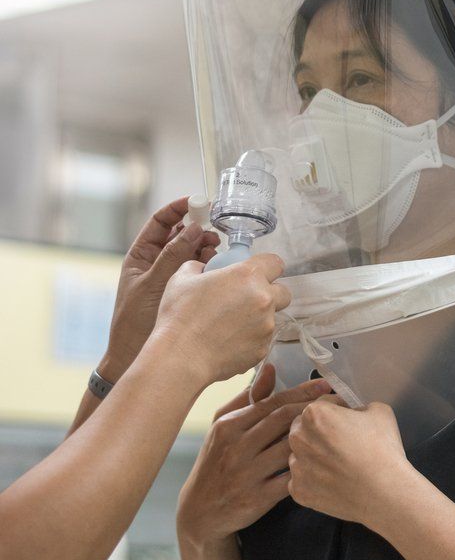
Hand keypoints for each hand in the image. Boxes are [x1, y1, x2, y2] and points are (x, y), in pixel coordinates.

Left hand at [100, 198, 219, 381]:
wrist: (133, 358)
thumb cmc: (133, 323)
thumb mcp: (152, 284)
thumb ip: (173, 255)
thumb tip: (193, 229)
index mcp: (141, 255)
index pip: (160, 222)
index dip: (177, 208)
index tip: (197, 201)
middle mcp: (156, 262)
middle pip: (179, 234)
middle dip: (197, 229)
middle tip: (213, 232)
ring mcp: (170, 276)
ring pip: (192, 251)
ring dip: (205, 247)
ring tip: (215, 252)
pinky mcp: (184, 290)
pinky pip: (199, 270)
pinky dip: (208, 265)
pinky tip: (216, 268)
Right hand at [152, 253, 291, 385]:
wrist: (179, 356)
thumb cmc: (179, 315)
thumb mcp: (183, 278)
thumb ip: (200, 268)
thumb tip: (204, 270)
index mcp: (248, 276)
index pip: (275, 263)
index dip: (267, 266)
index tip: (257, 272)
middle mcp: (264, 299)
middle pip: (283, 292)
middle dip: (270, 294)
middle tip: (247, 299)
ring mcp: (266, 327)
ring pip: (272, 318)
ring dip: (258, 318)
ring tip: (231, 325)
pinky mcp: (261, 350)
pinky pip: (261, 340)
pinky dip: (250, 339)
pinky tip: (228, 342)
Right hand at [177, 365, 331, 552]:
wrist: (200, 511)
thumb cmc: (216, 461)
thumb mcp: (223, 426)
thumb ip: (248, 398)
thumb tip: (269, 367)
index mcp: (230, 425)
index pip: (272, 402)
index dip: (302, 392)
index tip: (325, 385)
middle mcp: (237, 447)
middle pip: (283, 420)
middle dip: (313, 410)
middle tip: (338, 404)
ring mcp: (246, 474)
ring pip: (288, 449)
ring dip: (313, 439)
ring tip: (335, 431)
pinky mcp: (256, 499)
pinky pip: (288, 481)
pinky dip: (306, 471)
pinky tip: (322, 463)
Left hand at [288, 400, 410, 526]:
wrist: (386, 494)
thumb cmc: (383, 450)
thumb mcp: (378, 410)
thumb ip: (357, 407)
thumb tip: (352, 415)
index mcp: (314, 414)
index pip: (321, 404)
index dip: (337, 410)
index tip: (348, 420)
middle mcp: (298, 438)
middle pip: (304, 429)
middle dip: (319, 432)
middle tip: (341, 443)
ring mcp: (296, 467)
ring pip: (300, 454)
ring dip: (314, 456)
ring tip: (338, 465)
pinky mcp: (298, 491)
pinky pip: (302, 479)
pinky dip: (314, 480)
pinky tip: (333, 482)